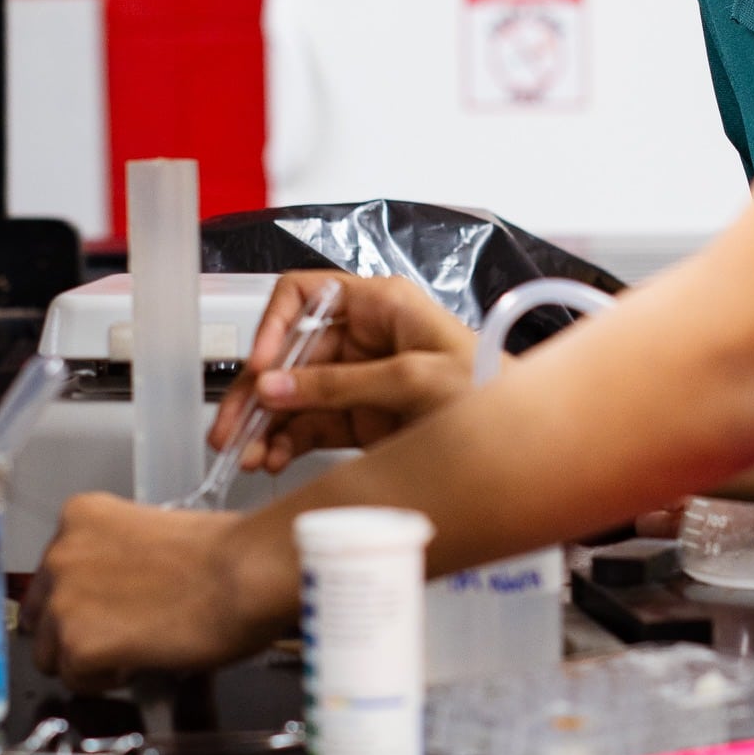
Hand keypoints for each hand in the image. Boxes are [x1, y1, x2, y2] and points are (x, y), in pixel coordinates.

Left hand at [22, 493, 296, 686]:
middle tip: (117, 634)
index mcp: (80, 516)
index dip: (82, 596)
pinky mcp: (78, 644)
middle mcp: (60, 554)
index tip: (106, 607)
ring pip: (51, 653)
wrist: (245, 574)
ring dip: (86, 659)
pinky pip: (76, 679)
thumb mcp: (154, 532)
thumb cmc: (223, 554)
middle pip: (40, 614)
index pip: (53, 572)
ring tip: (133, 649)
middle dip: (73, 629)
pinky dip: (105, 680)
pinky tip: (139, 661)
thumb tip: (116, 590)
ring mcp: (63, 600)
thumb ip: (118, 557)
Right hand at [208, 271, 478, 472]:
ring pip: (292, 395)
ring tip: (246, 454)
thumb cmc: (486, 388)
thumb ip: (340, 386)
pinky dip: (285, 442)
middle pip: (288, 355)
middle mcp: (362, 337)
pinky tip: (271, 458)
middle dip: (258, 392)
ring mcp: (357, 379)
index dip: (274, 326)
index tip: (259, 367)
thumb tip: (275, 388)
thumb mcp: (413, 380)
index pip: (305, 296)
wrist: (522, 439)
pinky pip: (308, 425)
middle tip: (230, 429)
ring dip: (265, 424)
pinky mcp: (359, 418)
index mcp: (378, 304)